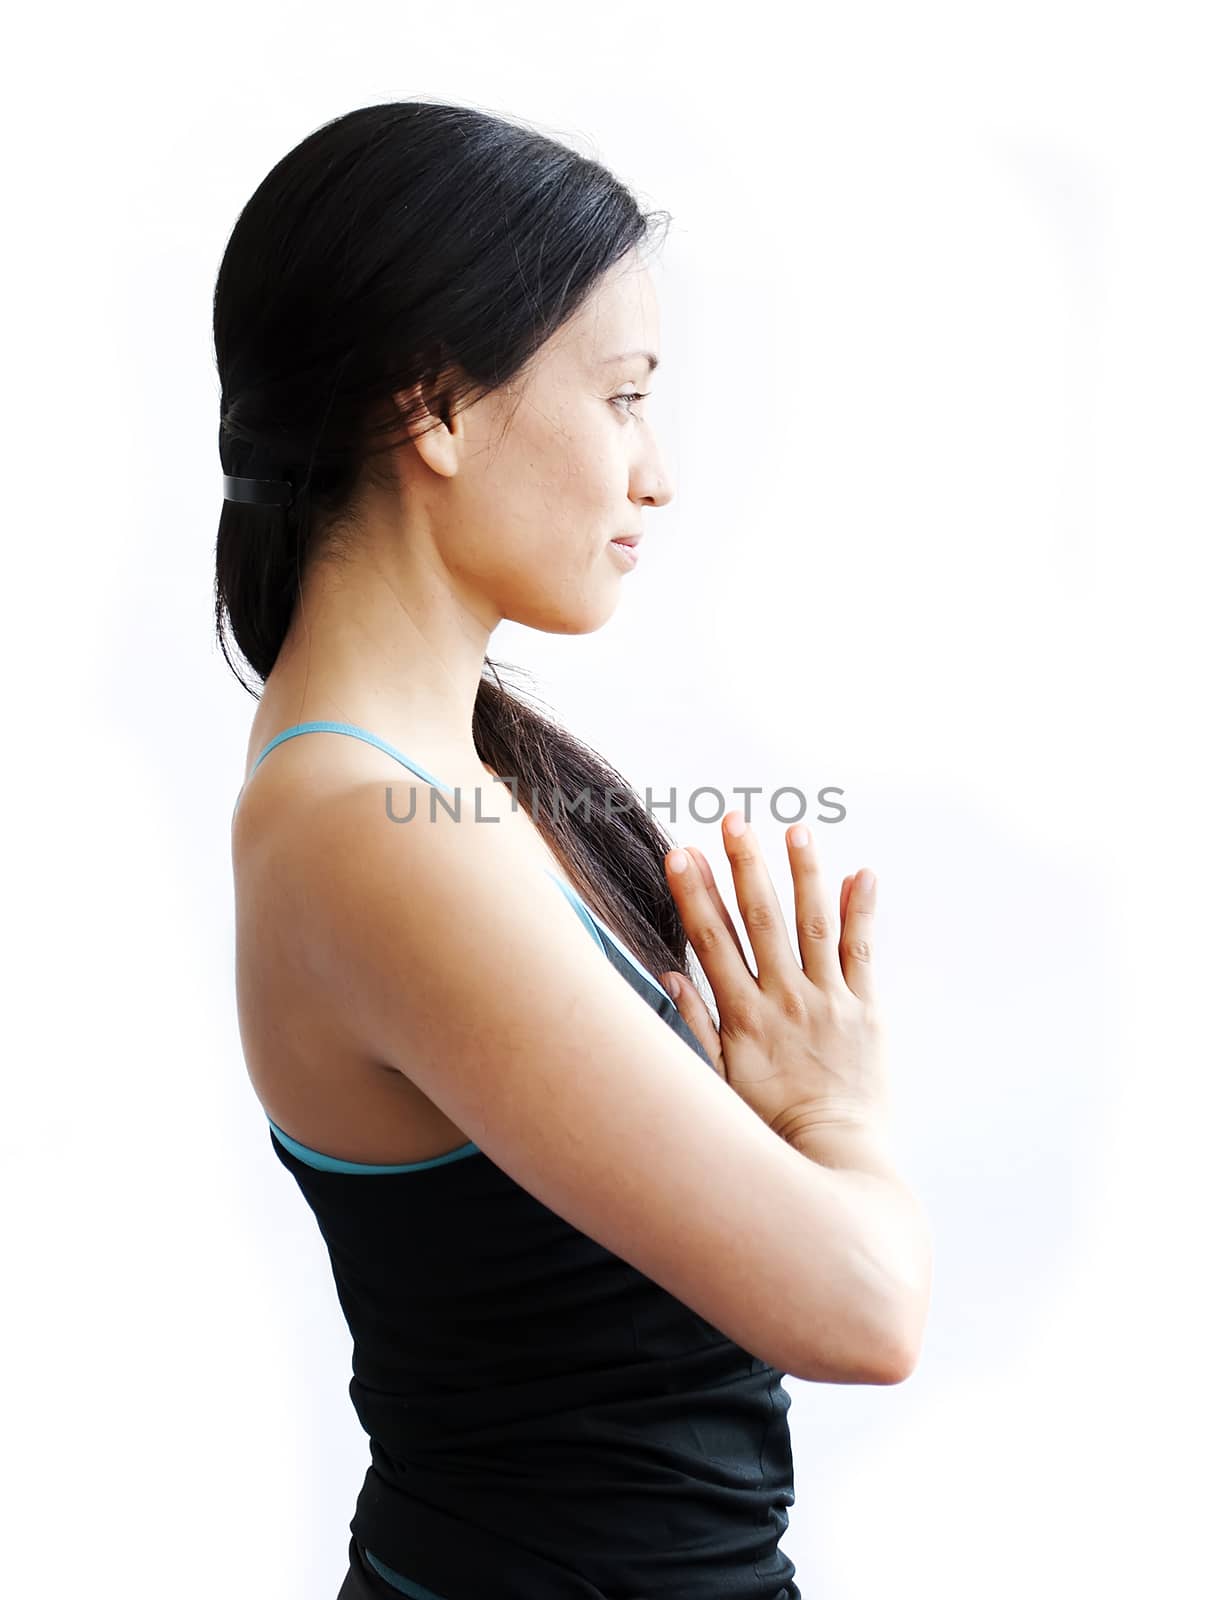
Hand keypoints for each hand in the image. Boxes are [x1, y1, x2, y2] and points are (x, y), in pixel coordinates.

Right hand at [659, 815, 891, 1147]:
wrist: (837, 1157)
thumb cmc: (772, 1126)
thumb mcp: (720, 1082)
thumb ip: (695, 1025)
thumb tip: (668, 973)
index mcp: (744, 1018)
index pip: (712, 942)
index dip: (695, 894)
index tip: (681, 853)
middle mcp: (785, 1001)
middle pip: (761, 921)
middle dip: (745, 866)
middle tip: (734, 821)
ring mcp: (829, 1001)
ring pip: (813, 924)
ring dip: (804, 874)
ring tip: (796, 830)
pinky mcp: (866, 1009)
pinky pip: (862, 951)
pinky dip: (861, 910)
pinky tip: (860, 873)